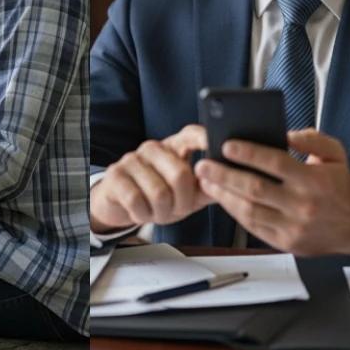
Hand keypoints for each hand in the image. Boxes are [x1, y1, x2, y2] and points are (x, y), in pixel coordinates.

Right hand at [92, 124, 212, 232]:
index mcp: (175, 147)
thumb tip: (235, 181)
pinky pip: (136, 200)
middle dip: (183, 202)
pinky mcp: (115, 175)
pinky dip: (143, 214)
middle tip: (178, 208)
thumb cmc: (160, 195)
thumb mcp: (189, 193)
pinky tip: (142, 212)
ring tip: (158, 212)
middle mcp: (154, 148)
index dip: (205, 139)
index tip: (218, 147)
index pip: (192, 135)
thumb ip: (210, 186)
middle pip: (181, 174)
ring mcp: (132, 159)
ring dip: (162, 213)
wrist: (121, 204)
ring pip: (159, 193)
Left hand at [194, 129, 349, 254]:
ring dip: (223, 195)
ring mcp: (293, 226)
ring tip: (206, 181)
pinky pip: (253, 226)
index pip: (276, 164)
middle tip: (204, 164)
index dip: (249, 154)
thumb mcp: (335, 155)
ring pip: (250, 210)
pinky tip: (223, 198)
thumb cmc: (340, 186)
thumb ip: (311, 139)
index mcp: (314, 181)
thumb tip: (285, 134)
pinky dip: (235, 212)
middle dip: (224, 175)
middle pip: (256, 188)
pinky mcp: (285, 242)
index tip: (227, 145)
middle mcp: (302, 205)